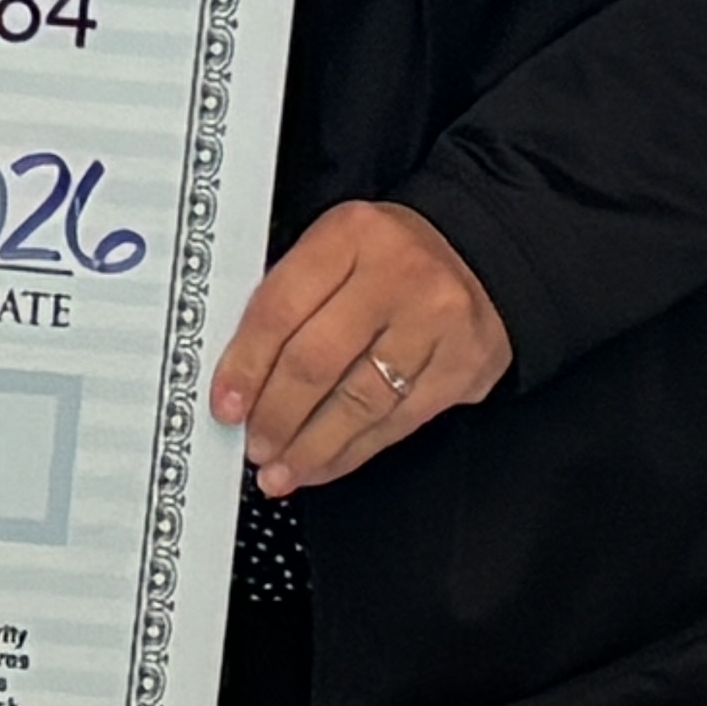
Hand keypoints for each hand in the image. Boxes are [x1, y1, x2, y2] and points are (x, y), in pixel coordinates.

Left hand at [216, 199, 512, 497]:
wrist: (480, 255)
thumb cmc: (393, 255)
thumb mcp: (336, 247)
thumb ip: (291, 298)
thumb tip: (241, 376)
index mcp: (349, 236)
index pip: (280, 309)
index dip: (245, 366)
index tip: (226, 405)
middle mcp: (397, 277)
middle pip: (317, 361)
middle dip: (277, 416)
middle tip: (254, 445)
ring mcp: (436, 324)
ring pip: (360, 401)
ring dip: (313, 446)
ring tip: (283, 469)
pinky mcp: (463, 367)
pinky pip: (399, 422)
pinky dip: (355, 450)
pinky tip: (327, 463)